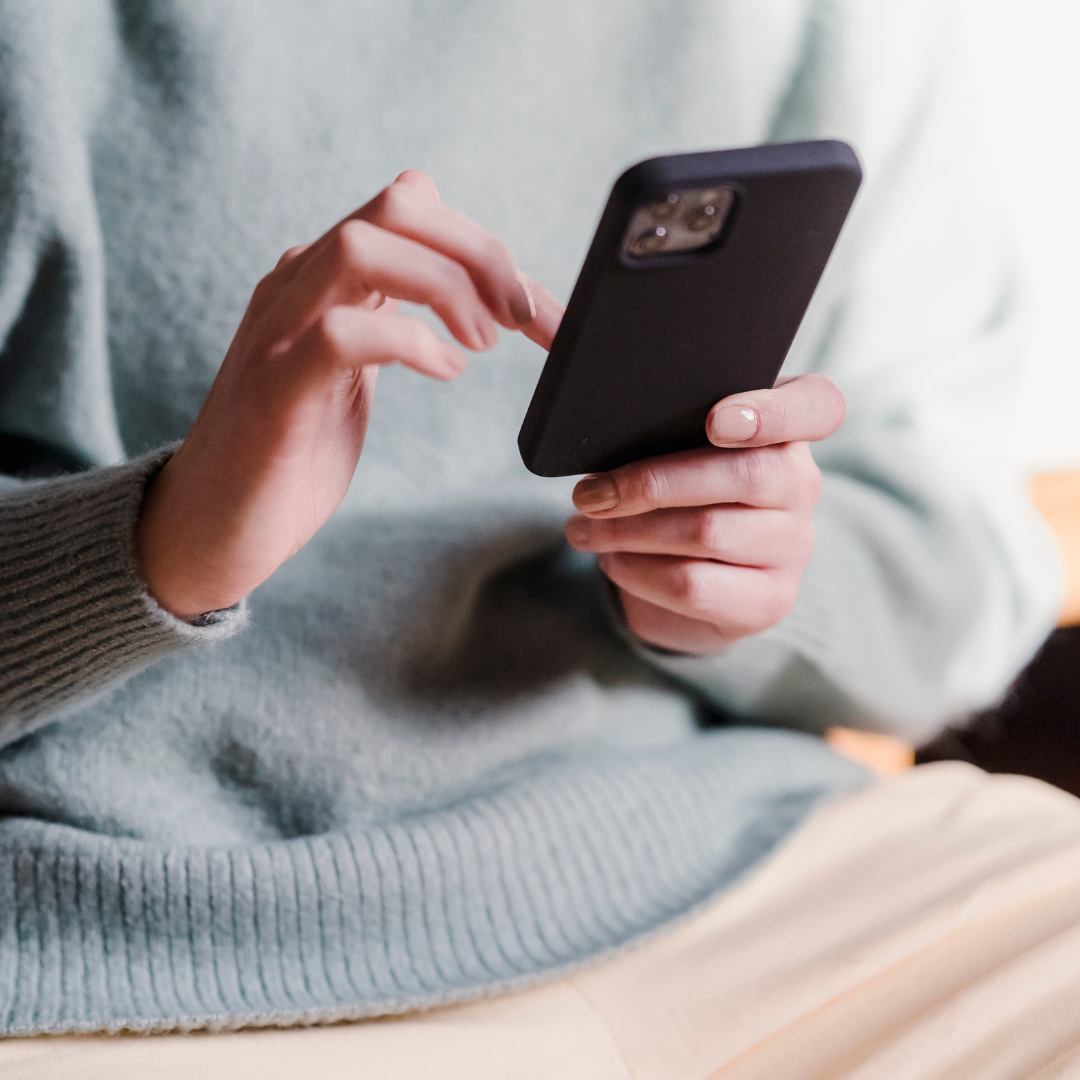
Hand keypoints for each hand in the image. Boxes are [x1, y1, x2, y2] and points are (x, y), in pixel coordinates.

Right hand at [135, 170, 561, 619]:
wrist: (211, 525)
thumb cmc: (293, 452)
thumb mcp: (354, 371)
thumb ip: (393, 321)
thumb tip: (472, 298)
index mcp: (324, 279)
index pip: (412, 208)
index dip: (486, 246)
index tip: (536, 310)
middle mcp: (298, 287)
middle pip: (397, 206)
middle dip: (480, 253)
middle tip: (521, 317)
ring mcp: (279, 332)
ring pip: (364, 247)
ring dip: (447, 287)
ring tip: (482, 344)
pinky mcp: (276, 390)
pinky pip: (343, 333)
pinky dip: (409, 342)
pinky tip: (444, 371)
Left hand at [564, 374, 845, 653]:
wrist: (695, 582)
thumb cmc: (676, 491)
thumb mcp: (666, 439)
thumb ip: (630, 390)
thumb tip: (546, 324)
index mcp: (787, 430)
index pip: (819, 406)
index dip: (774, 413)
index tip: (718, 421)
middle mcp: (802, 485)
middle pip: (741, 475)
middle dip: (648, 481)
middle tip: (587, 493)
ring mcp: (792, 547)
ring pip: (706, 532)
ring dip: (627, 530)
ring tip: (581, 525)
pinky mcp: (768, 601)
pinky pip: (694, 584)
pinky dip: (637, 571)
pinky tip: (611, 559)